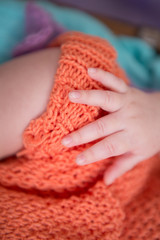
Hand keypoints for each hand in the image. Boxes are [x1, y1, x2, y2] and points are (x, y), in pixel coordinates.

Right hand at [61, 68, 159, 184]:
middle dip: (83, 134)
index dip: (93, 154)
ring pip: (107, 100)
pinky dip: (103, 76)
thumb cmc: (151, 137)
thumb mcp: (140, 155)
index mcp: (131, 138)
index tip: (77, 160)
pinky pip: (115, 82)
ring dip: (88, 98)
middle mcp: (128, 120)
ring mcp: (127, 103)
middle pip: (103, 127)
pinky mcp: (128, 91)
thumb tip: (106, 182)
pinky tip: (89, 71)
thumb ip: (122, 167)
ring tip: (70, 96)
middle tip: (64, 140)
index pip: (109, 148)